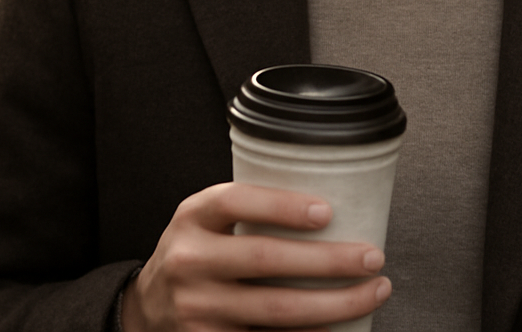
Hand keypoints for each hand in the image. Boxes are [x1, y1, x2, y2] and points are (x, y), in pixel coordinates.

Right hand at [120, 181, 390, 330]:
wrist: (149, 306)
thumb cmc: (198, 250)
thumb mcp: (208, 218)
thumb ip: (249, 210)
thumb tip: (332, 205)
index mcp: (194, 216)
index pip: (237, 202)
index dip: (283, 206)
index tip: (328, 212)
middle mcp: (190, 261)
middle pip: (266, 260)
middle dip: (328, 261)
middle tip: (372, 257)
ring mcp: (198, 310)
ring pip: (276, 311)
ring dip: (334, 304)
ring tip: (372, 291)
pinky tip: (340, 329)